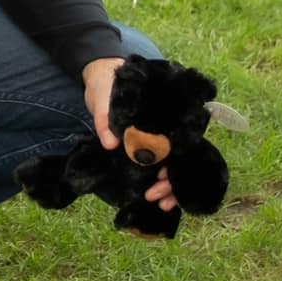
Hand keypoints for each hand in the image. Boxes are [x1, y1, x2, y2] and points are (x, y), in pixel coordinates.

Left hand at [82, 58, 178, 212]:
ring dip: (170, 187)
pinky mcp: (144, 145)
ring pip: (174, 166)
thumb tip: (110, 144)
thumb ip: (105, 119)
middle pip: (179, 159)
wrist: (102, 78)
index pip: (179, 144)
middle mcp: (164, 128)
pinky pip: (159, 166)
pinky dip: (162, 184)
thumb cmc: (107, 85)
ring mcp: (156, 138)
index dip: (176, 166)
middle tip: (153, 196)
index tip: (162, 180)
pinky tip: (159, 200)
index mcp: (161, 116)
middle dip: (172, 182)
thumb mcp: (103, 98)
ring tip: (157, 202)